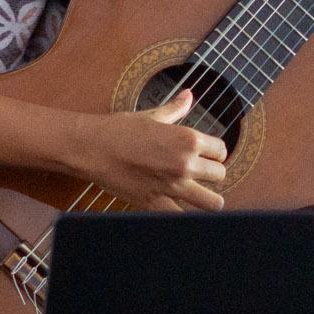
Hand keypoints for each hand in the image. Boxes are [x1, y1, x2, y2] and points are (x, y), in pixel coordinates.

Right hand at [74, 89, 228, 210]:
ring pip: (213, 202)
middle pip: (220, 175)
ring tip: (199, 196)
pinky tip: (180, 210)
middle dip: (212, 175)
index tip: (205, 156)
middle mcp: (186, 163)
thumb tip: (188, 95)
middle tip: (199, 175)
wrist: (92, 147)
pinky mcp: (156, 203)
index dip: (215, 153)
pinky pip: (183, 218)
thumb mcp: (151, 116)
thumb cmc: (119, 129)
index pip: (221, 151)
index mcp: (188, 138)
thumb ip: (175, 109)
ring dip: (208, 199)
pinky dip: (185, 216)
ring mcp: (173, 186)